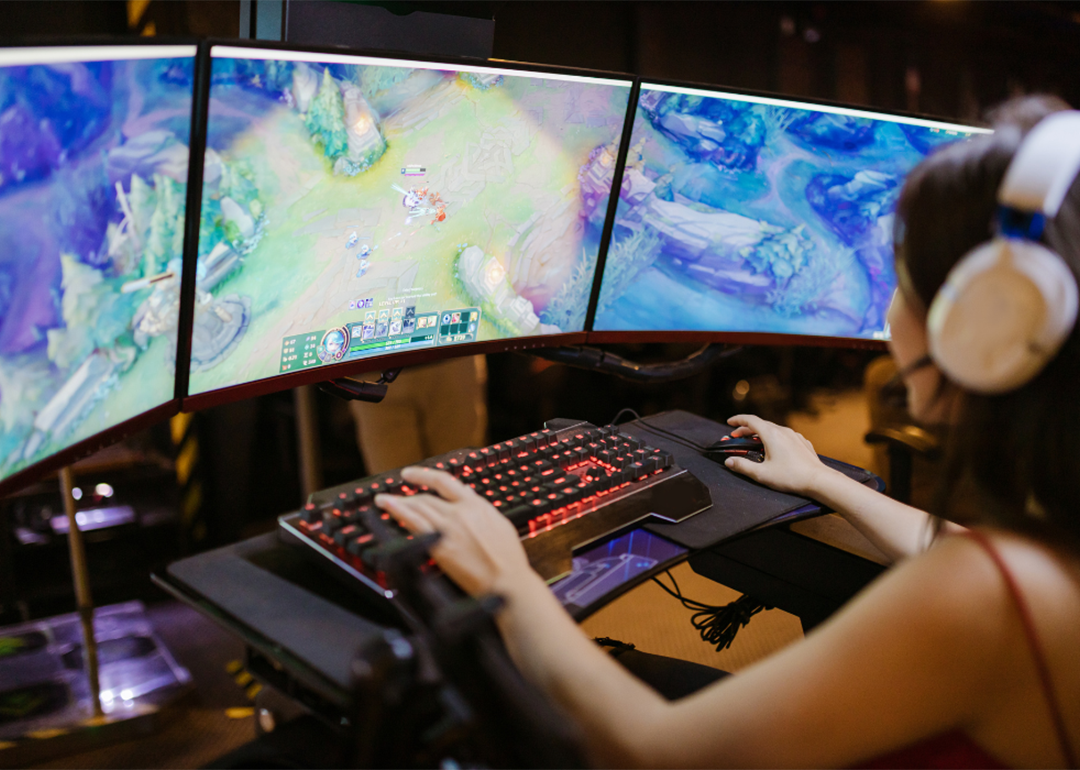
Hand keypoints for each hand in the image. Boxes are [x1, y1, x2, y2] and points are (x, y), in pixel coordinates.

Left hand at [374, 466, 534, 597]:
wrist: (507, 581)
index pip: (444, 481)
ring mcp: (448, 528)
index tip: (410, 474)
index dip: (423, 475)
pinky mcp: (439, 546)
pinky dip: (398, 513)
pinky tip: (388, 509)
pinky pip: (414, 525)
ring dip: (396, 501)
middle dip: (407, 495)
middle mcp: (459, 512)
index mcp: (476, 505)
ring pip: (417, 508)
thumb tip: (468, 497)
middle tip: (393, 496)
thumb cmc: (508, 559)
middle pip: (426, 497)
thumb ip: (480, 509)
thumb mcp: (499, 524)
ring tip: (382, 499)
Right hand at [724, 414, 833, 495]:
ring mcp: (794, 436)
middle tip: (737, 436)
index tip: (729, 422)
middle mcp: (783, 431)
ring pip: (773, 429)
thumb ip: (743, 466)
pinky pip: (784, 435)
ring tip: (754, 442)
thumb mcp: (762, 474)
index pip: (750, 420)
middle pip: (761, 424)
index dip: (738, 420)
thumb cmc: (791, 477)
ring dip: (761, 433)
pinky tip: (774, 448)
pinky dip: (774, 437)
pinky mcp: (802, 442)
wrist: (818, 480)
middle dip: (747, 429)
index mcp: (771, 435)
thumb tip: (729, 461)